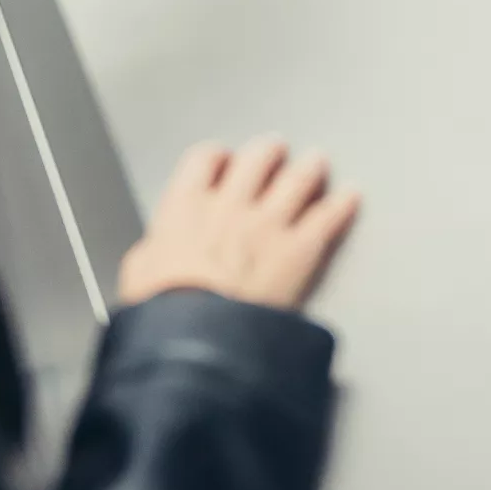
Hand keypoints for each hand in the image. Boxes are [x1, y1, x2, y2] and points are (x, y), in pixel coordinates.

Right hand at [116, 137, 359, 311]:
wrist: (196, 338)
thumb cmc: (163, 311)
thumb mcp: (139, 274)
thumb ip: (154, 252)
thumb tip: (153, 256)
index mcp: (187, 206)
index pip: (206, 160)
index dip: (219, 157)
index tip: (225, 161)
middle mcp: (231, 205)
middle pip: (258, 159)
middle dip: (269, 152)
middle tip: (275, 151)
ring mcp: (269, 224)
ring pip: (299, 178)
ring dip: (310, 168)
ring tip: (316, 162)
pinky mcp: (300, 249)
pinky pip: (329, 216)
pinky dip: (343, 204)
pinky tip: (351, 197)